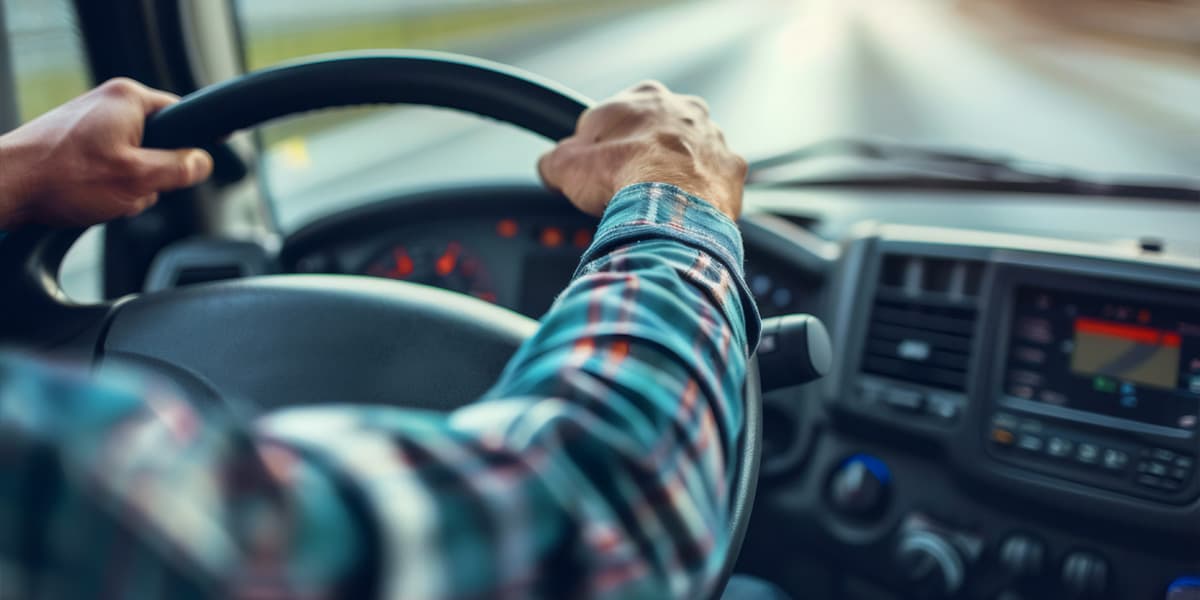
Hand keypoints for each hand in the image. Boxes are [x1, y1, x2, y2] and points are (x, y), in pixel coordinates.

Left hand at [0, 78, 212, 227]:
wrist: (5, 187)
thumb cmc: (61, 178)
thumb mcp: (138, 179)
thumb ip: (180, 169)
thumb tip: (203, 163)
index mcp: (129, 98)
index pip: (184, 116)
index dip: (193, 146)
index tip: (192, 166)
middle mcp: (110, 103)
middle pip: (160, 144)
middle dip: (153, 175)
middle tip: (132, 188)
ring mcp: (90, 121)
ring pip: (136, 160)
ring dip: (129, 185)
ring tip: (104, 194)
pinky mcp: (76, 142)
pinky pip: (112, 165)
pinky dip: (108, 184)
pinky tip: (90, 196)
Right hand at [538, 81, 745, 219]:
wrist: (669, 206)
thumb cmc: (621, 175)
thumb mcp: (564, 164)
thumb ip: (555, 160)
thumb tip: (550, 167)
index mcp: (646, 96)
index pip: (617, 117)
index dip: (600, 147)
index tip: (595, 170)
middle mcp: (687, 110)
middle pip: (658, 134)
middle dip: (643, 157)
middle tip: (625, 188)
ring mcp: (714, 140)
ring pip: (690, 157)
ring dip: (675, 176)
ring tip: (655, 205)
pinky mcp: (731, 172)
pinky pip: (713, 184)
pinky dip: (699, 198)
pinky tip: (682, 213)